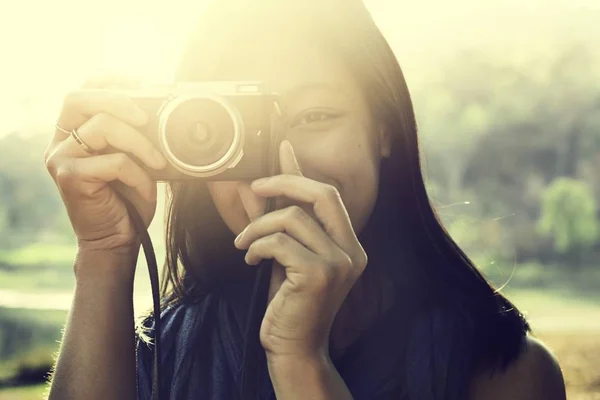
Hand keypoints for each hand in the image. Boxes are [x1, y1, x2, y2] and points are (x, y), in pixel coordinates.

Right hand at [44, 76, 166, 264]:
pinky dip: (138, 173)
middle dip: (118, 99)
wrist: (116, 241)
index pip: (83, 91)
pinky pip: (113, 161)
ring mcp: (61, 159)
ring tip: (158, 161)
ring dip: (139, 142)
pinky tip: (145, 187)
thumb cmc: (128, 201)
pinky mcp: (69, 178)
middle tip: (146, 117)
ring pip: (101, 126)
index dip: (109, 79)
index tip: (139, 80)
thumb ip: (135, 135)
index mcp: (73, 133)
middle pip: (79, 98)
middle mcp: (61, 142)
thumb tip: (159, 109)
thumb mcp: (135, 161)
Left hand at [234, 140, 367, 358]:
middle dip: (284, 183)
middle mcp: (353, 252)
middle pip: (322, 193)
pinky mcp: (318, 275)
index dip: (302, 171)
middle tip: (255, 187)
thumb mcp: (287, 257)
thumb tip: (263, 187)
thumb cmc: (290, 303)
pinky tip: (251, 260)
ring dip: (258, 226)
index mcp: (350, 246)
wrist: (294, 349)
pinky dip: (257, 246)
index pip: (328, 196)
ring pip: (292, 217)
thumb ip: (282, 223)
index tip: (283, 148)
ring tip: (244, 244)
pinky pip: (279, 242)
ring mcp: (339, 263)